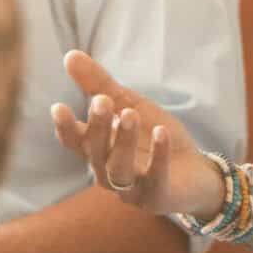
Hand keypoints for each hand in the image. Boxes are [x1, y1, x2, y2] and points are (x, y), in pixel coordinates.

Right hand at [50, 50, 223, 217]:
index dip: (65, 127)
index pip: (75, 141)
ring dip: (123, 142)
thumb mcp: (128, 104)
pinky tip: (161, 132)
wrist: (193, 171)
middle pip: (96, 153)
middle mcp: (108, 172)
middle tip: (101, 101)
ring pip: (119, 170)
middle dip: (97, 127)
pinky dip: (158, 155)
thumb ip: (99, 84)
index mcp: (98, 150)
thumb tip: (69, 54)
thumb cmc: (152, 137)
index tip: (58, 107)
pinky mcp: (157, 197)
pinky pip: (156, 178)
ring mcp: (132, 189)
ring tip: (129, 114)